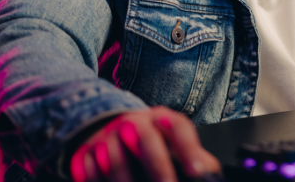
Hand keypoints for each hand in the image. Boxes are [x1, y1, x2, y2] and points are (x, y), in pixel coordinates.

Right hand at [70, 107, 221, 181]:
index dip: (189, 149)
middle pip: (146, 139)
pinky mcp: (84, 152)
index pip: (178, 127)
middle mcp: (133, 122)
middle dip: (158, 167)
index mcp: (160, 118)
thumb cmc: (149, 139)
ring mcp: (106, 136)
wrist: (106, 125)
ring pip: (115, 158)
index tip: (198, 173)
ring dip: (125, 181)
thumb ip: (193, 156)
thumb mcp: (172, 141)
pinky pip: (89, 171)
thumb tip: (210, 175)